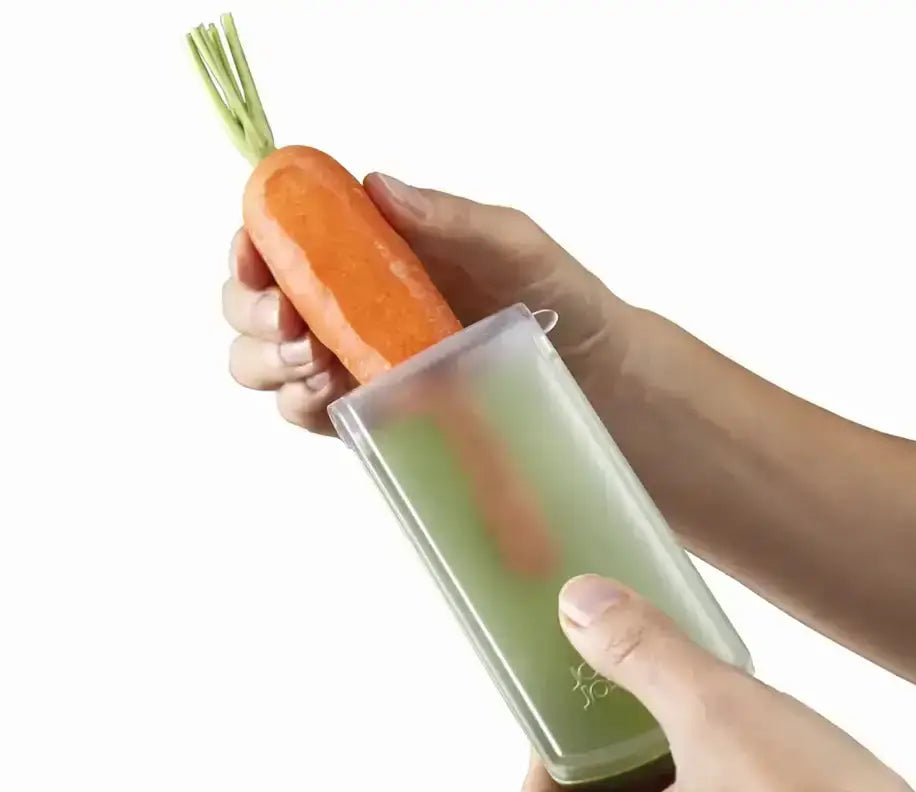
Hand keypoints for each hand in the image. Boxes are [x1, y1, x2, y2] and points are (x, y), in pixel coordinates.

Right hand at [221, 174, 625, 433]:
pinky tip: (330, 395)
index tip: (256, 259)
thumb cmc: (559, 300)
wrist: (595, 379)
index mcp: (374, 249)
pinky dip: (300, 404)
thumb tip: (377, 186)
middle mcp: (352, 301)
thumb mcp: (513, 246)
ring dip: (267, 361)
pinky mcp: (370, 410)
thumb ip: (450, 218)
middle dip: (250, 310)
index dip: (253, 242)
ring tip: (316, 363)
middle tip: (291, 323)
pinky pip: (307, 411)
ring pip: (264, 359)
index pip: (286, 235)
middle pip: (254, 300)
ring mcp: (356, 359)